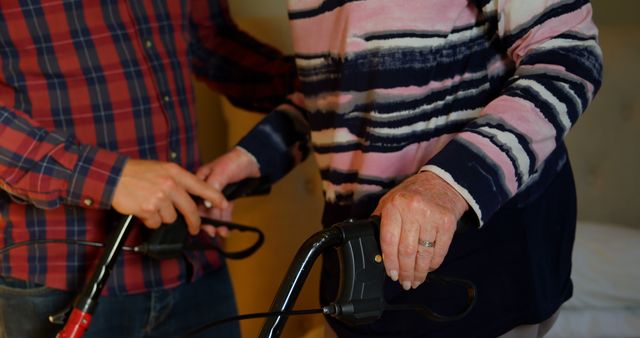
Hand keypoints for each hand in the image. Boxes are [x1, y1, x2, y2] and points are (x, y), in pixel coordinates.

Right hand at [111, 159, 227, 234]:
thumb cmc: (136, 172)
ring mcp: (159, 197)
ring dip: (162, 217)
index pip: (200, 185)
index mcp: (175, 173)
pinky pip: (156, 223)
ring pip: (171, 218)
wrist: (113, 176)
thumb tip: (190, 195)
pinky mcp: (149, 209)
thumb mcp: (161, 169)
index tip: (223, 203)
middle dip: (194, 222)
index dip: (214, 196)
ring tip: (151, 206)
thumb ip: (176, 181)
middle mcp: (170, 184)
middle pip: (190, 209)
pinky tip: (143, 210)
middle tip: (195, 228)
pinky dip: (150, 220)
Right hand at [196, 147, 259, 236]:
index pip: (194, 199)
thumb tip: (205, 203)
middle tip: (213, 232)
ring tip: (222, 232)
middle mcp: (206, 187)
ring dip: (217, 223)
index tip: (201, 224)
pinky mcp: (227, 196)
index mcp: (200, 179)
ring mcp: (217, 193)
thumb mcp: (222, 172)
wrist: (254, 160)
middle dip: (208, 221)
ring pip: (214, 211)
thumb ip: (213, 186)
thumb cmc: (235, 161)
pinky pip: (223, 210)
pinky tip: (226, 228)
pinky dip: (225, 219)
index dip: (197, 213)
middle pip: (203, 208)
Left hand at [373, 171, 467, 289]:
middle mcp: (413, 211)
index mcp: (395, 206)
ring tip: (416, 281)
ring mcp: (432, 217)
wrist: (443, 183)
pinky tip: (428, 269)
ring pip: (423, 254)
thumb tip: (374, 247)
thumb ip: (381, 221)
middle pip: (406, 250)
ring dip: (419, 272)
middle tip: (404, 282)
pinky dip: (433, 264)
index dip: (389, 261)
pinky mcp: (447, 223)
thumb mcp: (390, 200)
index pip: (389, 240)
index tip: (391, 274)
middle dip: (405, 271)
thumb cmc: (413, 194)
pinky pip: (440, 251)